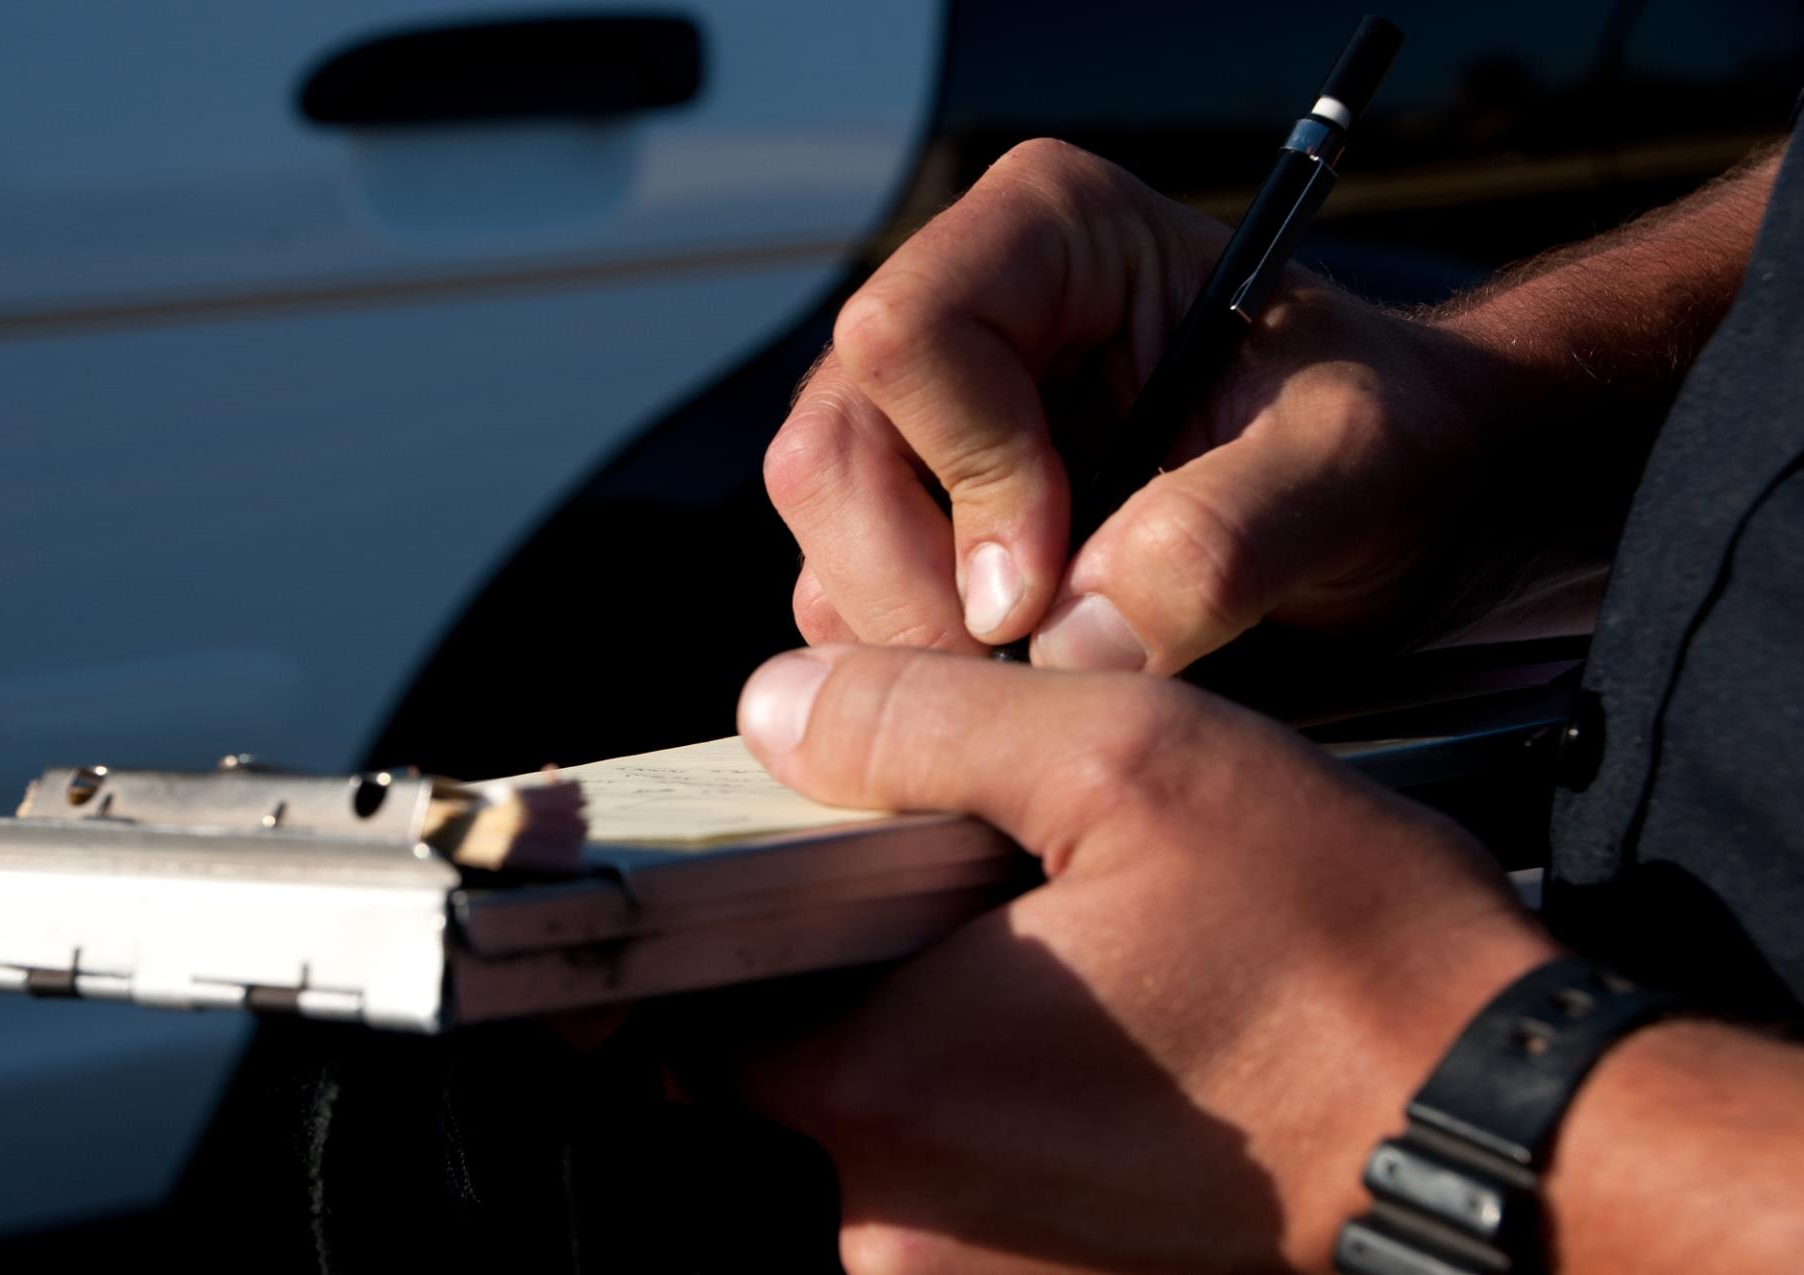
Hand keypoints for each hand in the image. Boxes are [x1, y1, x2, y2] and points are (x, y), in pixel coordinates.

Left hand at [725, 643, 1557, 1273]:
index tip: (818, 861)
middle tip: (998, 891)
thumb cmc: (1337, 950)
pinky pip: (975, 1176)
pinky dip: (1012, 1100)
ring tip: (1084, 961)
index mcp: (887, 1092)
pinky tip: (1122, 1035)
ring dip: (953, 1032)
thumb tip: (773, 708)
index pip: (697, 1003)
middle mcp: (901, 1228)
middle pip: (798, 1061)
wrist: (1503, 1127)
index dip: (743, 914)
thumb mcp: (1127, 762)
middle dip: (867, 965)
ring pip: (895, 1121)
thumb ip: (919, 724)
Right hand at [763, 138, 1571, 671]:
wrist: (1403, 500)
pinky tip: (1030, 675)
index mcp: (1047, 231)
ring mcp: (924, 426)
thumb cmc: (1384, 441)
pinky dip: (926, 672)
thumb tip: (1070, 639)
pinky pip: (852, 605)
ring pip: (827, 543)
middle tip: (1031, 665)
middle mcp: (960, 312)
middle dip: (915, 589)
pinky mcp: (921, 521)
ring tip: (1058, 666)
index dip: (967, 478)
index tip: (1048, 590)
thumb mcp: (1347, 468)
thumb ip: (1221, 538)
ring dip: (920, 643)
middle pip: (829, 452)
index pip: (908, 338)